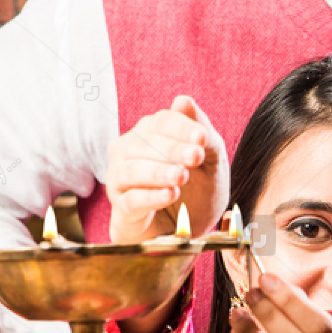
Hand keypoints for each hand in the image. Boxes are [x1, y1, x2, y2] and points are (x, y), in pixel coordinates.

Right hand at [107, 95, 229, 245]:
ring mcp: (121, 181)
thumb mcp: (210, 161)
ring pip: (131, 170)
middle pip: (144, 143)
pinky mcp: (122, 210)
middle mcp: (129, 152)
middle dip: (172, 149)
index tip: (202, 138)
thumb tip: (183, 100)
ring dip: (157, 172)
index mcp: (150, 133)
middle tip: (195, 157)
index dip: (182, 127)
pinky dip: (150, 196)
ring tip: (181, 176)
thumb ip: (202, 132)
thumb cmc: (196, 191)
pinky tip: (170, 195)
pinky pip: (130, 200)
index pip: (161, 121)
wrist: (186, 231)